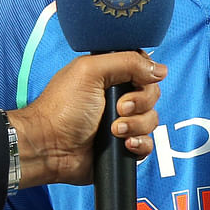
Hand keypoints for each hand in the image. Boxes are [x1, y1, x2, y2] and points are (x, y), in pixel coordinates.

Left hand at [7, 52, 163, 187]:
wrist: (50, 147)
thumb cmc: (62, 108)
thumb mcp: (91, 71)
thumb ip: (127, 62)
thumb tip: (159, 69)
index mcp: (110, 75)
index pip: (144, 68)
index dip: (145, 75)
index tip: (133, 82)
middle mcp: (118, 97)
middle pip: (152, 94)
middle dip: (139, 103)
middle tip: (117, 108)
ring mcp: (122, 122)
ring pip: (152, 120)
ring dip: (135, 125)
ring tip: (113, 130)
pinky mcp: (124, 146)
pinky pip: (148, 144)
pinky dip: (139, 144)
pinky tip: (124, 144)